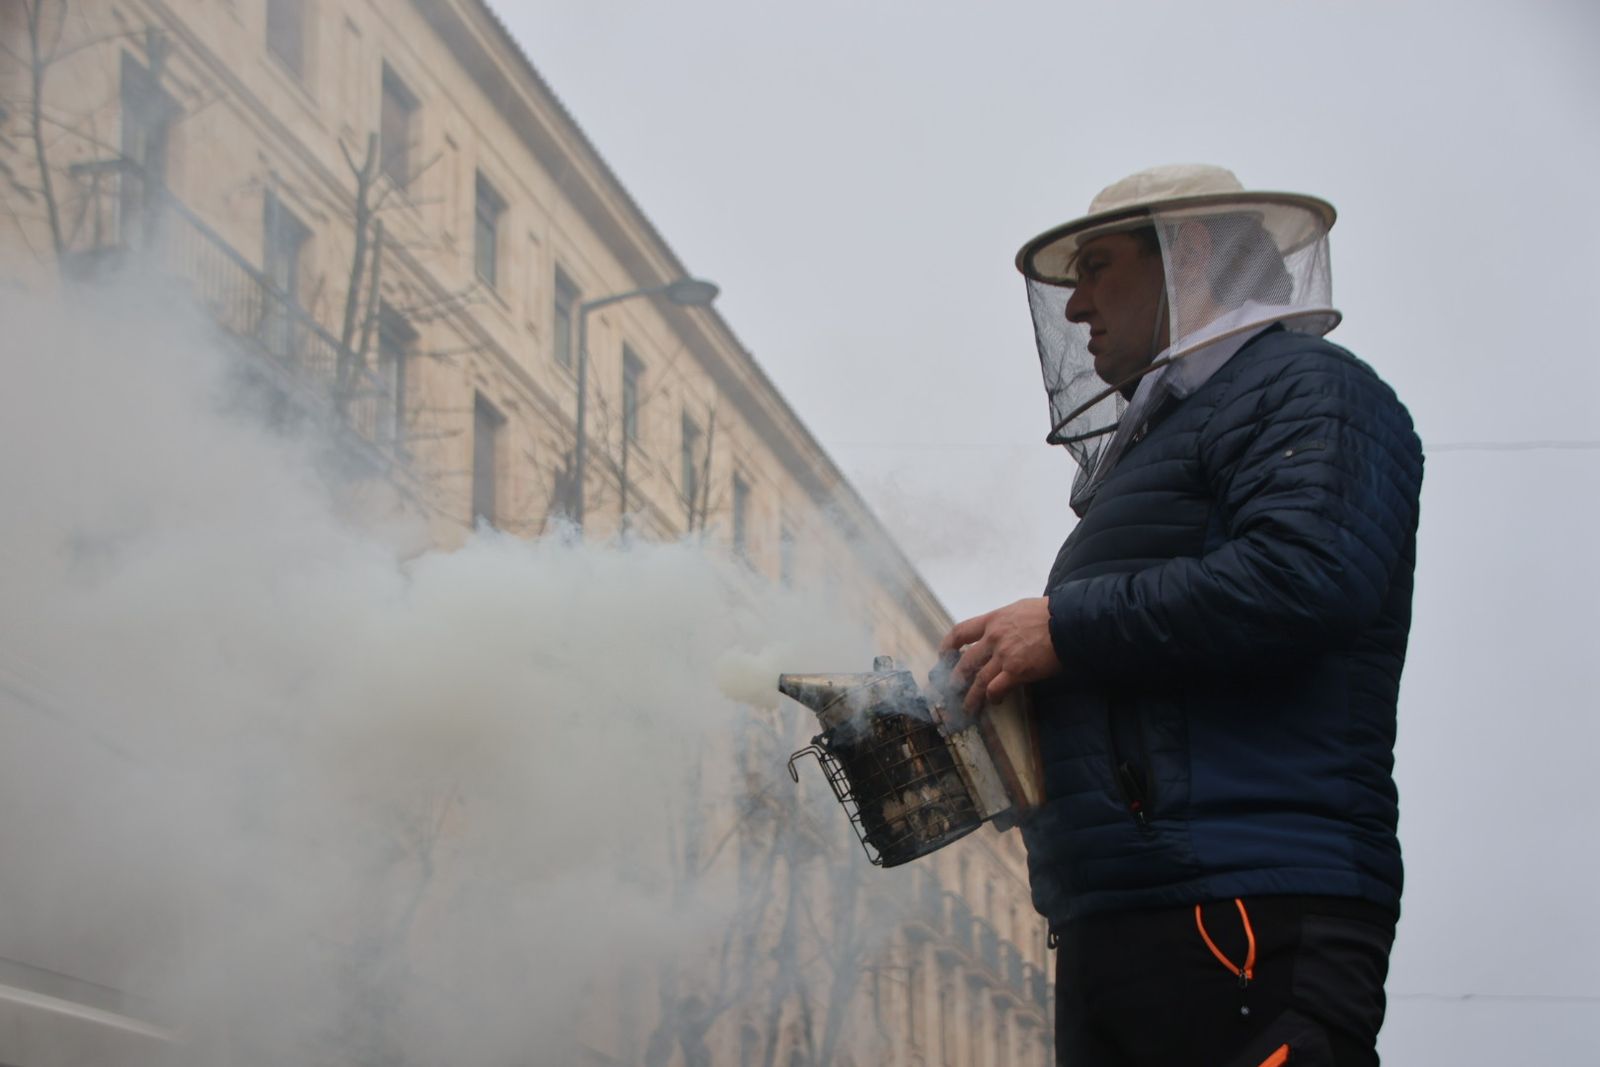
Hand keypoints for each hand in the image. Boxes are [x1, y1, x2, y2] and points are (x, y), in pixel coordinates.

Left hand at [938, 597, 1061, 714]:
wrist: (1068, 622)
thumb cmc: (1050, 613)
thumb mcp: (1020, 609)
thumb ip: (1007, 621)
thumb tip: (1006, 628)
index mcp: (993, 620)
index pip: (960, 632)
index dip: (948, 645)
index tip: (944, 656)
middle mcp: (993, 638)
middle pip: (965, 662)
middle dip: (955, 679)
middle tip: (951, 690)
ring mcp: (1003, 656)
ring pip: (978, 680)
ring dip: (971, 696)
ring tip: (967, 707)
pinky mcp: (1016, 672)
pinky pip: (996, 689)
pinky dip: (993, 697)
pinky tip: (995, 702)